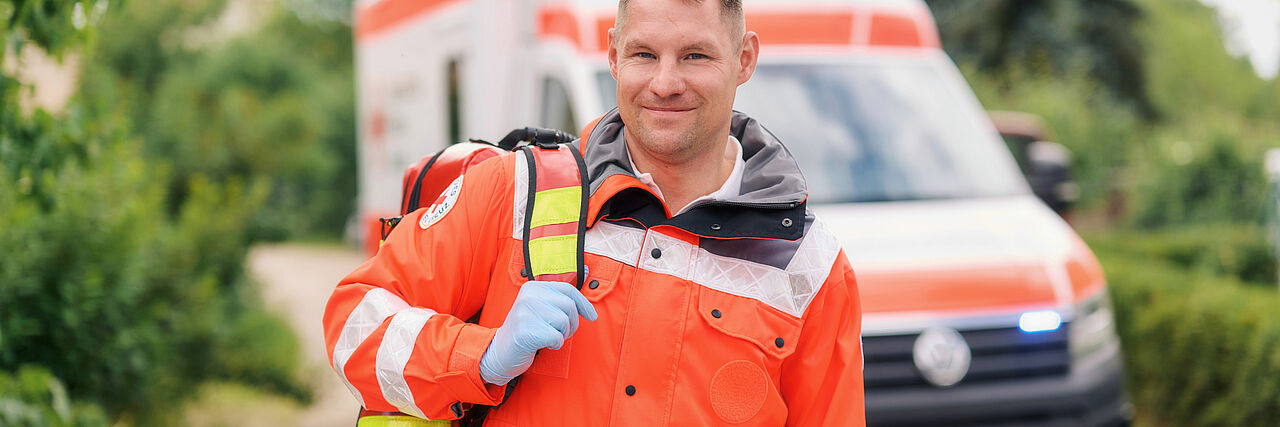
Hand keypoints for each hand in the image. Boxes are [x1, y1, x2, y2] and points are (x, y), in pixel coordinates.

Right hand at [479, 281, 596, 384]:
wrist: (500, 352)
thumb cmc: (526, 331)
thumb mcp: (540, 309)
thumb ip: (558, 302)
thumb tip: (589, 310)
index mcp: (533, 287)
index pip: (568, 290)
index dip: (584, 304)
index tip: (592, 316)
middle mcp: (528, 295)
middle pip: (569, 306)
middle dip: (571, 324)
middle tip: (559, 333)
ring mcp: (525, 312)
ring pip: (564, 322)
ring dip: (561, 334)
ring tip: (547, 337)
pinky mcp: (525, 330)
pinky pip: (556, 337)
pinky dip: (554, 344)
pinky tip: (541, 344)